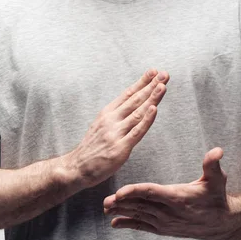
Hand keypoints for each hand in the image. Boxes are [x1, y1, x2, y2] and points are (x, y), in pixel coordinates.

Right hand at [66, 68, 169, 188]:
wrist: (76, 168)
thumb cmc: (91, 149)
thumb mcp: (99, 126)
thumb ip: (114, 117)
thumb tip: (130, 108)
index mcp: (107, 114)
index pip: (127, 94)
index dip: (141, 82)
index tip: (153, 72)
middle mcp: (111, 120)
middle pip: (135, 100)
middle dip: (151, 86)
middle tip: (164, 74)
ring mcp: (116, 133)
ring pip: (138, 112)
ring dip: (151, 98)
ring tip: (162, 86)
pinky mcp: (120, 147)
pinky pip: (136, 131)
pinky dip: (146, 119)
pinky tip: (154, 109)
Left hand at [103, 147, 240, 239]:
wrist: (221, 223)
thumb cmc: (216, 197)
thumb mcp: (217, 180)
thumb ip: (213, 165)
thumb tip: (217, 151)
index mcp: (177, 198)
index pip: (151, 193)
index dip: (134, 192)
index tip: (120, 192)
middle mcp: (168, 212)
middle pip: (140, 205)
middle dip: (122, 203)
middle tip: (105, 201)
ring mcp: (164, 222)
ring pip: (139, 215)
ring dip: (122, 212)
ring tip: (106, 208)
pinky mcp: (163, 229)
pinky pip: (143, 226)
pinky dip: (129, 224)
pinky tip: (115, 223)